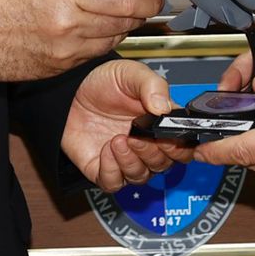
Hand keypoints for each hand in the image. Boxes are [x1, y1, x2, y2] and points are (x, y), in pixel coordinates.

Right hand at [0, 0, 164, 82]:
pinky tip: (95, 29)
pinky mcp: (61, 68)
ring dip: (122, 27)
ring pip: (113, 40)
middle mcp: (69, 25)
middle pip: (123, 21)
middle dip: (138, 12)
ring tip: (119, 13)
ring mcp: (65, 51)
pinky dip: (102, 41)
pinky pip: (94, 54)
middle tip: (144, 2)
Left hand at [63, 59, 186, 191]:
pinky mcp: (103, 168)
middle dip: (152, 152)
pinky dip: (112, 170)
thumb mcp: (131, 73)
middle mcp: (146, 145)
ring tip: (118, 140)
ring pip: (141, 176)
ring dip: (131, 161)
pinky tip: (106, 150)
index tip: (169, 137)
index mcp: (160, 125)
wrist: (71, 90)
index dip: (181, 147)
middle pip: (163, 165)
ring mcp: (125, 158)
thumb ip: (152, 86)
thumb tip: (164, 109)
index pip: (183, 147)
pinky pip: (114, 182)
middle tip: (136, 135)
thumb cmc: (105, 82)